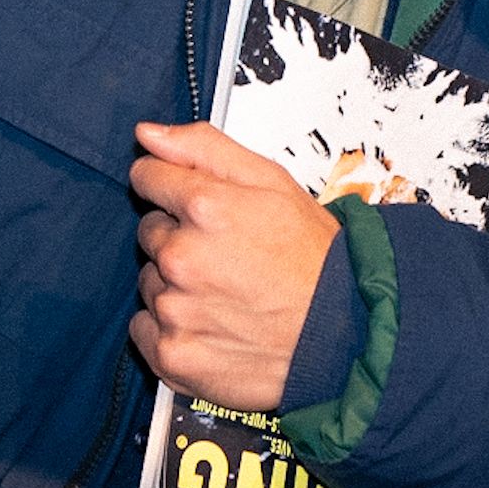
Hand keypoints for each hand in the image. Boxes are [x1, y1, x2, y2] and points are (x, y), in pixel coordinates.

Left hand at [129, 121, 343, 410]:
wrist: (345, 338)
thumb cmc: (313, 261)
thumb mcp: (272, 182)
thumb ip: (203, 148)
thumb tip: (147, 133)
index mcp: (205, 208)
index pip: (147, 176)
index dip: (170, 185)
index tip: (194, 205)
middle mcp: (183, 258)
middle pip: (150, 231)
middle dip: (180, 237)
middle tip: (228, 255)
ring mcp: (175, 310)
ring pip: (149, 280)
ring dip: (176, 284)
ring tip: (227, 292)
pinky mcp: (172, 354)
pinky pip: (144, 328)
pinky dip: (170, 328)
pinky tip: (210, 324)